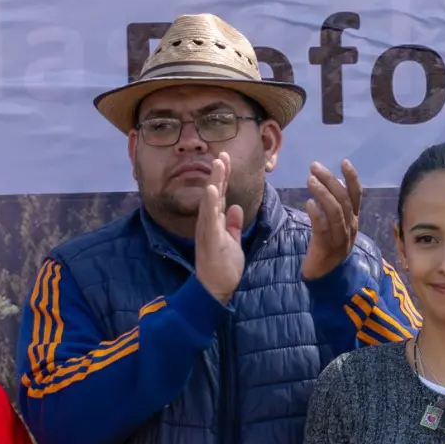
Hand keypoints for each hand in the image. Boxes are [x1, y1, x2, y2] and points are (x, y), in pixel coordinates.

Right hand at [194, 151, 247, 298]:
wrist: (215, 290)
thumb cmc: (223, 268)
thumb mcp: (233, 242)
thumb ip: (233, 225)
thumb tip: (236, 207)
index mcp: (215, 222)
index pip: (221, 195)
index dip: (224, 177)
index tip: (226, 159)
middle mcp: (209, 223)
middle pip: (214, 193)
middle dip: (219, 174)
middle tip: (222, 154)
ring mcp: (208, 230)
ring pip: (210, 201)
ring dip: (215, 182)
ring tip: (219, 164)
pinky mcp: (210, 239)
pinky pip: (209, 219)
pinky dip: (210, 204)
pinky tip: (212, 189)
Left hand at [301, 160, 365, 280]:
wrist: (324, 276)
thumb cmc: (328, 247)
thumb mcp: (335, 225)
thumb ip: (335, 207)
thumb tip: (332, 183)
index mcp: (353, 220)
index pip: (357, 195)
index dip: (352, 178)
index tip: (344, 162)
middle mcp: (350, 227)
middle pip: (344, 200)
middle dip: (330, 180)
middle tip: (314, 166)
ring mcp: (340, 238)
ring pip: (335, 211)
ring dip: (323, 193)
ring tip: (309, 179)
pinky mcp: (326, 247)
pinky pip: (323, 228)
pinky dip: (316, 214)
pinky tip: (308, 203)